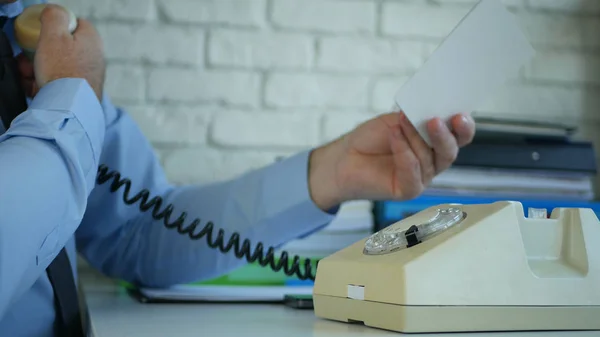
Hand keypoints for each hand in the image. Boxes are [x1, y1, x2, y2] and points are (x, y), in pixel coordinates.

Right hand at [21, 4, 105, 99]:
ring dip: (38, 69)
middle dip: (40, 52)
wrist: (69, 106)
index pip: (76, 23)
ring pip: (57, 66)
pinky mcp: (81, 91)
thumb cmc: (62, 70)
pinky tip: (34, 88)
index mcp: (92, 39)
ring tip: (28, 75)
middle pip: (62, 47)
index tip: (43, 33)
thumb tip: (55, 11)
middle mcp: (94, 57)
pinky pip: (58, 83)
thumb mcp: (54, 34)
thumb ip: (54, 17)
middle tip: (28, 58)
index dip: (57, 26)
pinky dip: (44, 84)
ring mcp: (88, 75)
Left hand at [308, 111, 474, 209]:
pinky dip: (404, 152)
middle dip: (445, 135)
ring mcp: (422, 177)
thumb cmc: (370, 139)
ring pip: (430, 159)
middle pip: (451, 151)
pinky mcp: (408, 190)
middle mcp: (432, 161)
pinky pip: (414, 173)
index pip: (459, 136)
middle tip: (435, 120)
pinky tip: (394, 137)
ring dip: (415, 138)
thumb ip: (417, 117)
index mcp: (435, 142)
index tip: (460, 114)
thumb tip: (434, 109)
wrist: (344, 158)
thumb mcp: (396, 121)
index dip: (464, 127)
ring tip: (399, 124)